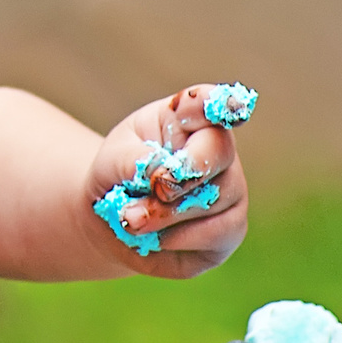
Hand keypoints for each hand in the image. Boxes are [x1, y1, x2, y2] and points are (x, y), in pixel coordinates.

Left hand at [89, 84, 248, 278]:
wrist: (114, 225)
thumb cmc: (117, 179)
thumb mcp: (110, 161)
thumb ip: (131, 161)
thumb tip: (160, 173)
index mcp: (186, 120)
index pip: (208, 102)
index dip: (217, 103)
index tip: (230, 105)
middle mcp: (218, 150)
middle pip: (216, 154)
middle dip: (173, 179)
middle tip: (140, 195)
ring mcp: (232, 190)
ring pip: (212, 201)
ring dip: (163, 216)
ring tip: (131, 219)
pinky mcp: (231, 229)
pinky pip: (213, 235)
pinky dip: (175, 240)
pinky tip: (154, 237)